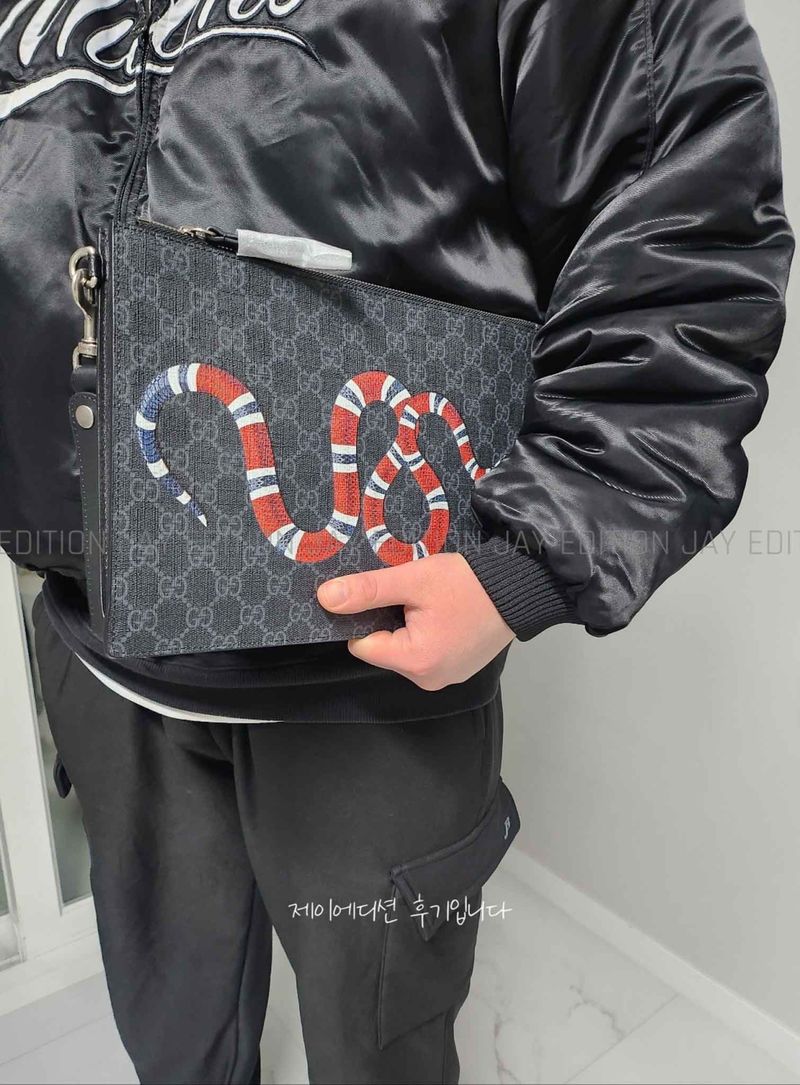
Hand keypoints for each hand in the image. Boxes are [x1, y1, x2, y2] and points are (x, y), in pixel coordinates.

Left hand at [317, 553, 514, 689]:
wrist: (521, 588)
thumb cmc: (469, 583)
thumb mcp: (413, 579)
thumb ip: (368, 590)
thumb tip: (326, 598)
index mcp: (415, 662)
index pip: (362, 645)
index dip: (364, 617)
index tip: (380, 594)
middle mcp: (428, 679)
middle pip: (383, 650)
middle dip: (388, 621)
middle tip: (408, 594)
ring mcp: (446, 678)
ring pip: (404, 650)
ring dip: (407, 626)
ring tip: (428, 601)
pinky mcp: (458, 669)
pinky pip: (425, 653)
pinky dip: (425, 633)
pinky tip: (441, 612)